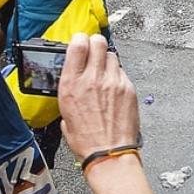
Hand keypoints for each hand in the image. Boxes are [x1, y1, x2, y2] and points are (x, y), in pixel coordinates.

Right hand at [58, 33, 138, 161]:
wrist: (109, 153)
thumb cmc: (86, 140)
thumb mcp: (65, 113)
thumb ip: (70, 91)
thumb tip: (74, 80)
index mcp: (72, 84)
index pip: (78, 44)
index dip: (80, 40)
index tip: (80, 42)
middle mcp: (93, 79)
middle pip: (98, 41)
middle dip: (96, 43)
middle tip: (94, 50)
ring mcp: (113, 82)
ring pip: (112, 55)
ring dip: (107, 60)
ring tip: (104, 73)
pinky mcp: (128, 88)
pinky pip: (122, 72)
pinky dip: (117, 76)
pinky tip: (113, 88)